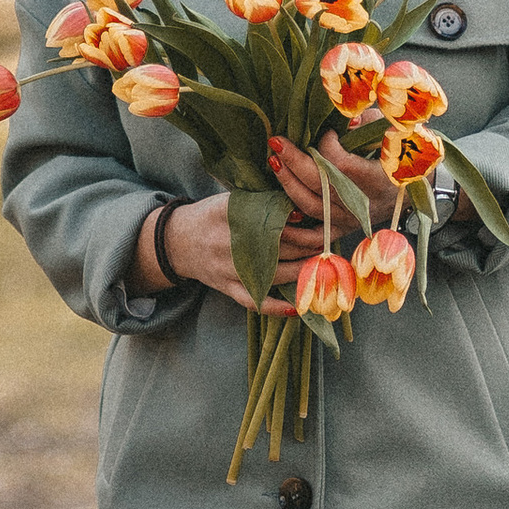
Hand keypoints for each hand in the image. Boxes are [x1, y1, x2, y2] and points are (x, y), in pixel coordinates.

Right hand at [137, 192, 318, 309]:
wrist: (176, 241)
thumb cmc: (211, 216)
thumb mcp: (230, 199)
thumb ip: (261, 200)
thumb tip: (302, 205)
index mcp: (230, 213)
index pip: (272, 215)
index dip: (300, 217)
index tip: (322, 215)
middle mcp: (229, 241)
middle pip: (280, 244)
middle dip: (310, 242)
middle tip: (333, 238)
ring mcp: (228, 268)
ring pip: (274, 272)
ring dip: (303, 270)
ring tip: (325, 264)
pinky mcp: (226, 287)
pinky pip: (253, 300)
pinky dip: (275, 306)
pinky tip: (297, 308)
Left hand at [268, 130, 402, 231]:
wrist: (414, 190)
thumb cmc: (400, 155)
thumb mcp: (391, 131)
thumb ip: (367, 123)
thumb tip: (344, 121)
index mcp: (380, 178)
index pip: (343, 164)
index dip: (328, 145)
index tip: (327, 132)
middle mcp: (364, 203)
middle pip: (322, 185)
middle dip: (295, 162)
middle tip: (276, 142)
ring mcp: (351, 219)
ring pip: (312, 207)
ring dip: (288, 185)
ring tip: (273, 162)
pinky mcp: (342, 229)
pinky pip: (314, 238)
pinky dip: (294, 232)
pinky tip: (277, 217)